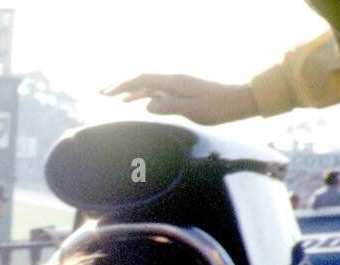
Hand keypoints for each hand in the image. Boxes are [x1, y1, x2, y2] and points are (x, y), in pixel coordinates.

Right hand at [102, 74, 257, 125]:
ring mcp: (176, 86)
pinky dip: (141, 95)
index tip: (106, 95)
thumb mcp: (194, 109)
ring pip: (147, 86)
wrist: (239, 101)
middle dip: (120, 85)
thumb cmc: (218, 107)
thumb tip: (147, 104)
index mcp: (174, 82)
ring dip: (128, 90)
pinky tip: (135, 102)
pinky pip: (155, 92)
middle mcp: (173, 81)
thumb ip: (170, 106)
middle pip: (141, 80)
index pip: (142, 80)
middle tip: (100, 93)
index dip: (122, 86)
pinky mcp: (180, 93)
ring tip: (110, 97)